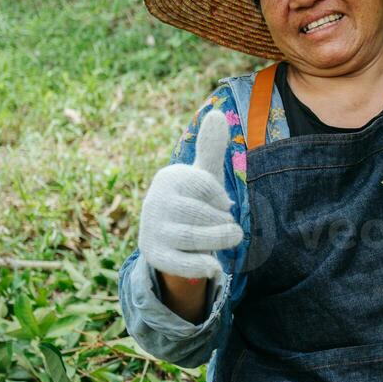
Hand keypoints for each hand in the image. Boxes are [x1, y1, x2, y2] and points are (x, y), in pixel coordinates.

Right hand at [138, 110, 242, 282]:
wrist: (170, 237)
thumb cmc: (193, 201)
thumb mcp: (203, 176)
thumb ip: (211, 148)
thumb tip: (216, 113)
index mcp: (169, 178)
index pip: (205, 184)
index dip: (220, 197)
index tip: (222, 202)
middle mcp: (155, 202)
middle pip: (201, 213)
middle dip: (223, 223)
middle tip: (229, 227)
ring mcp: (152, 229)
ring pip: (193, 237)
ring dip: (219, 241)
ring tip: (230, 240)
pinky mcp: (154, 255)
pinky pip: (181, 263)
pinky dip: (202, 267)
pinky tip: (215, 268)